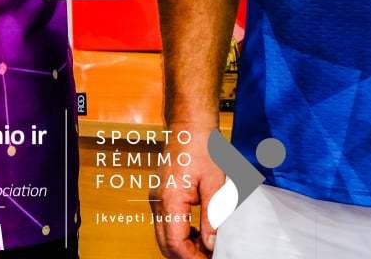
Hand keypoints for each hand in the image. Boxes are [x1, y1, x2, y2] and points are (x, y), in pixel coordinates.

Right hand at [152, 126, 225, 257]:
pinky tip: (198, 232)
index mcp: (170, 199)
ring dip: (183, 246)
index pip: (176, 243)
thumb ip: (212, 217)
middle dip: (186, 255)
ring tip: (207, 246)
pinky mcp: (160, 196)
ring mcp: (156, 199)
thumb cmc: (202, 148)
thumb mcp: (215, 184)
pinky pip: (165, 224)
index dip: (192, 257)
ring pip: (163, 236)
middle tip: (209, 255)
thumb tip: (211, 244)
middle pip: (165, 245)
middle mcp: (158, 202)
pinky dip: (180, 234)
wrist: (189, 126)